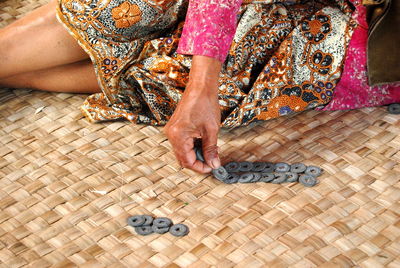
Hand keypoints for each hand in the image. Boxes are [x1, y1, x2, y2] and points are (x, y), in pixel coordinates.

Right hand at [164, 55, 222, 172]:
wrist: (201, 86)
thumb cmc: (205, 104)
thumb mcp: (211, 130)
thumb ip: (211, 150)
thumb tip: (213, 164)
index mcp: (178, 136)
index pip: (187, 161)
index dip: (200, 167)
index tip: (212, 167)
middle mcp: (171, 134)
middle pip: (183, 158)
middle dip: (198, 162)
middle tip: (212, 160)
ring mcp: (172, 130)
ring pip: (183, 151)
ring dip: (196, 154)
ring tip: (210, 150)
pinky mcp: (175, 127)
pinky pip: (182, 143)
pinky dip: (192, 146)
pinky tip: (203, 143)